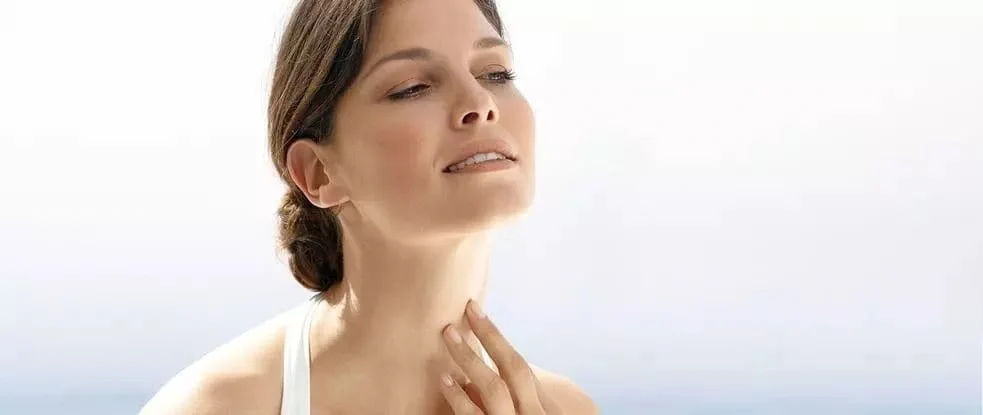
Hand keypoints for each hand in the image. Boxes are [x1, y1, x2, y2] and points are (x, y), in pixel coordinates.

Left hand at [438, 300, 563, 413]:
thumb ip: (514, 400)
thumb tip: (478, 378)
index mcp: (542, 407)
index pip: (520, 366)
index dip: (496, 337)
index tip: (473, 309)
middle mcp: (532, 414)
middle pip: (514, 369)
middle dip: (490, 336)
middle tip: (466, 309)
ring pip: (494, 389)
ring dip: (470, 359)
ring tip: (449, 335)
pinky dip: (459, 397)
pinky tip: (445, 379)